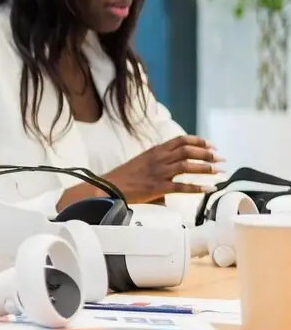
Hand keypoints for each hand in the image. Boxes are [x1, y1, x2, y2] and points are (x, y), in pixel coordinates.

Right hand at [95, 134, 219, 203]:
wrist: (109, 187)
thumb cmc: (124, 177)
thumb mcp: (141, 161)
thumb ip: (158, 162)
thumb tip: (172, 169)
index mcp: (155, 151)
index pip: (181, 140)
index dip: (199, 141)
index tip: (211, 145)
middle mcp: (158, 159)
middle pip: (187, 151)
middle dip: (207, 154)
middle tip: (220, 158)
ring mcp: (158, 173)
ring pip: (187, 166)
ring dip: (206, 168)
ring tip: (219, 171)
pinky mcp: (157, 187)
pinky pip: (181, 187)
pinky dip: (197, 188)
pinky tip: (209, 188)